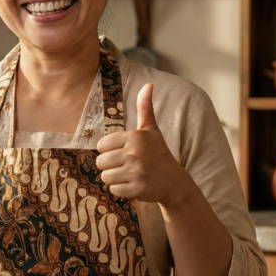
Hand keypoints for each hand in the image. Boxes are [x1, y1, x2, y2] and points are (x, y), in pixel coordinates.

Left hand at [95, 83, 189, 205]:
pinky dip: (121, 191)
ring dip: (115, 179)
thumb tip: (148, 84)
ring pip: (105, 177)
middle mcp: (135, 153)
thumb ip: (145, 108)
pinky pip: (114, 191)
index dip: (109, 151)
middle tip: (127, 166)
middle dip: (111, 166)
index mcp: (135, 137)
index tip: (123, 152)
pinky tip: (134, 185)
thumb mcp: (151, 130)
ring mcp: (136, 172)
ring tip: (131, 175)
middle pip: (100, 163)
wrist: (175, 182)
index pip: (101, 146)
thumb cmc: (158, 153)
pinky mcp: (137, 189)